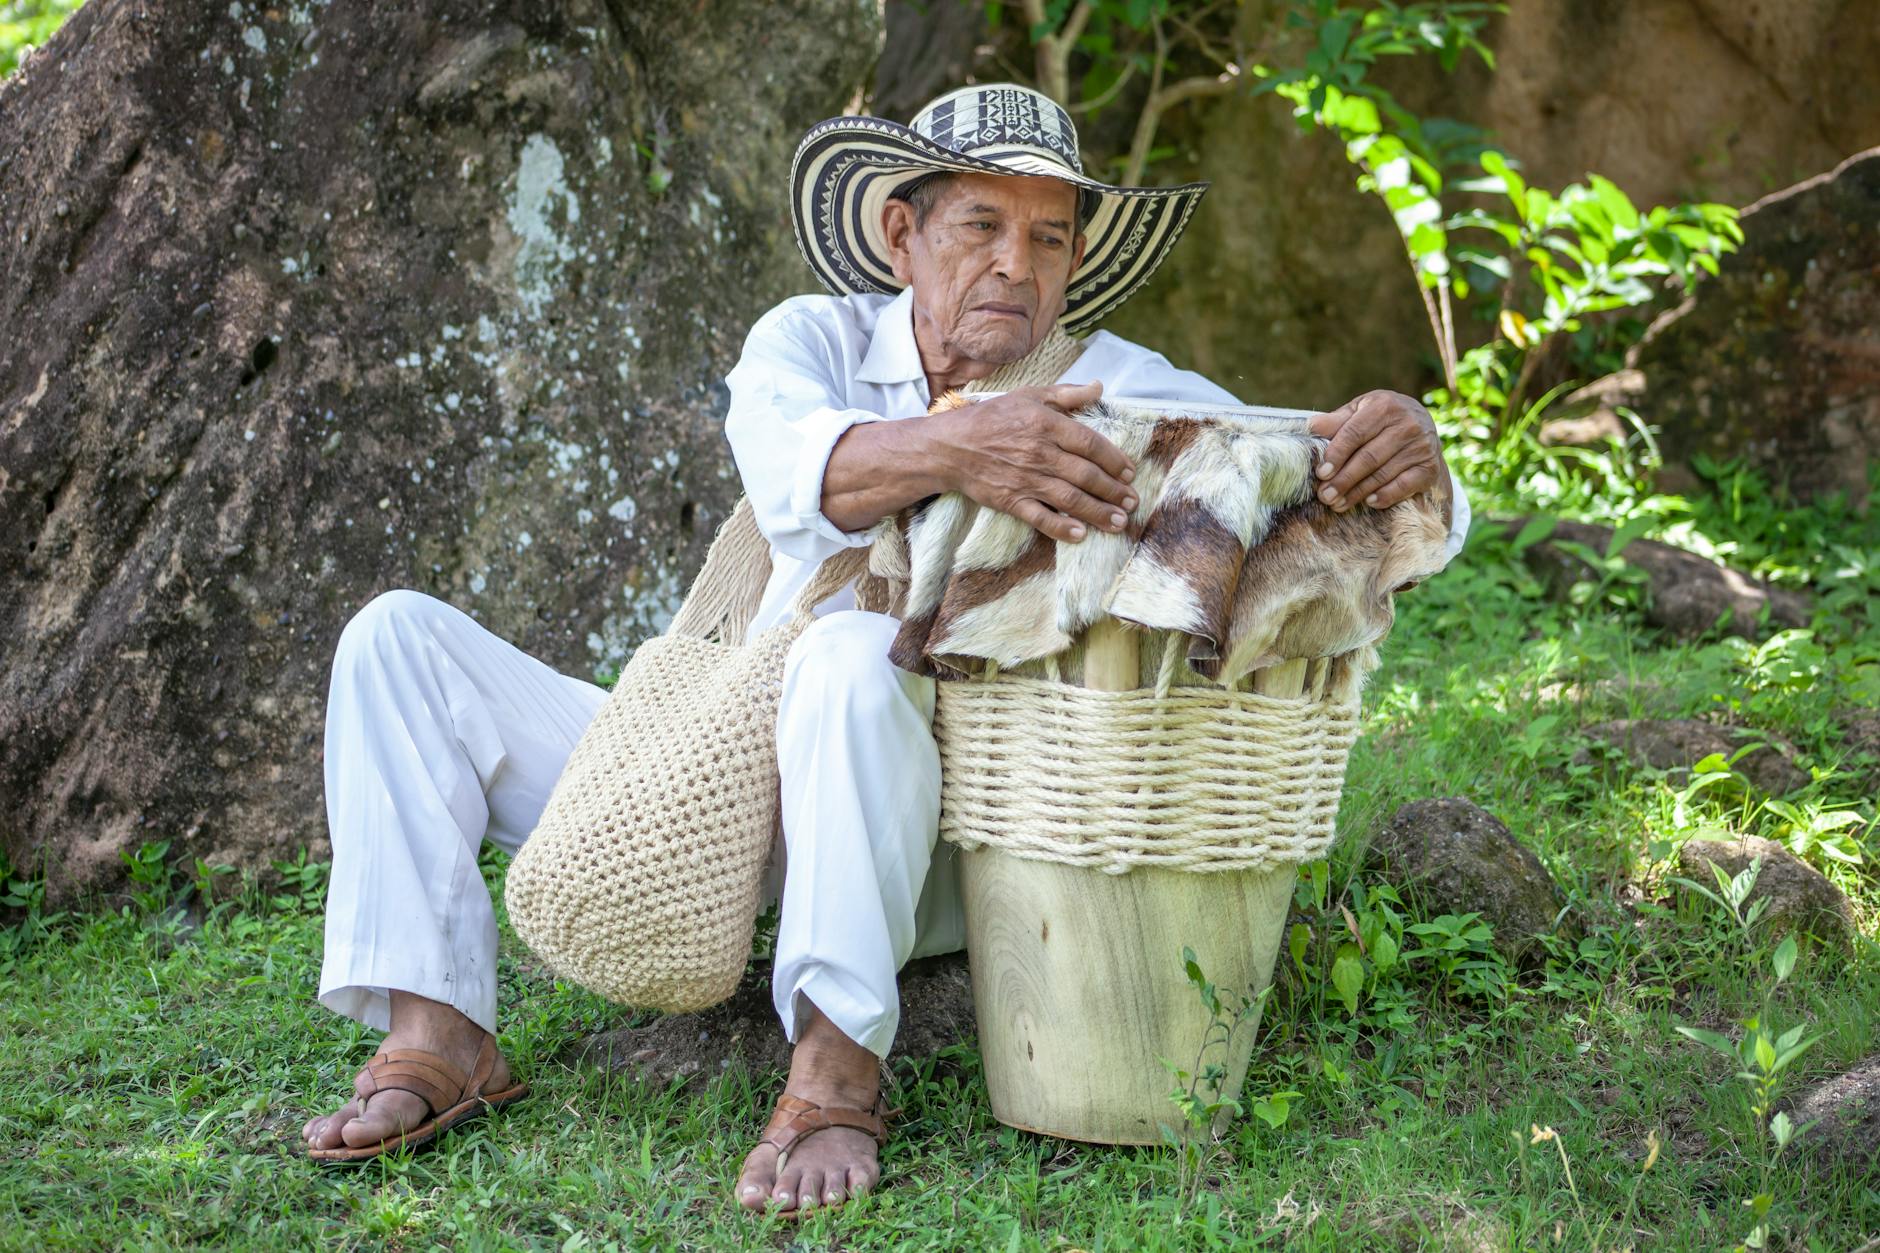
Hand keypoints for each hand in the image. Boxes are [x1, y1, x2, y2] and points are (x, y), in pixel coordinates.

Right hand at [918, 381, 1136, 542]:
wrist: (949, 447)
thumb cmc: (990, 418)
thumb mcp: (1028, 395)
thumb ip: (1066, 393)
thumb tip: (1098, 387)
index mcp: (1045, 424)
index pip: (1090, 443)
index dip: (1114, 459)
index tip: (1129, 472)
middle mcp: (1039, 453)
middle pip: (1086, 475)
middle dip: (1113, 491)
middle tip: (1132, 501)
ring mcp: (1025, 479)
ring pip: (1070, 499)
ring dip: (1098, 512)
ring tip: (1119, 522)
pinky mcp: (1010, 501)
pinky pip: (1041, 517)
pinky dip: (1061, 528)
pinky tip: (1080, 535)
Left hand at [1307, 390, 1443, 511]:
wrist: (1423, 424)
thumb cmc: (1382, 418)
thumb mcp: (1361, 411)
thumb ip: (1337, 421)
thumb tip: (1311, 427)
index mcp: (1384, 406)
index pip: (1355, 433)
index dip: (1337, 454)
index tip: (1321, 473)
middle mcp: (1406, 424)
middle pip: (1369, 457)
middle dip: (1344, 479)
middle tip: (1325, 496)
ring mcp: (1421, 446)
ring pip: (1383, 474)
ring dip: (1358, 492)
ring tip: (1338, 504)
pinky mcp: (1429, 467)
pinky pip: (1405, 485)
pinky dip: (1386, 495)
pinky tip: (1368, 502)